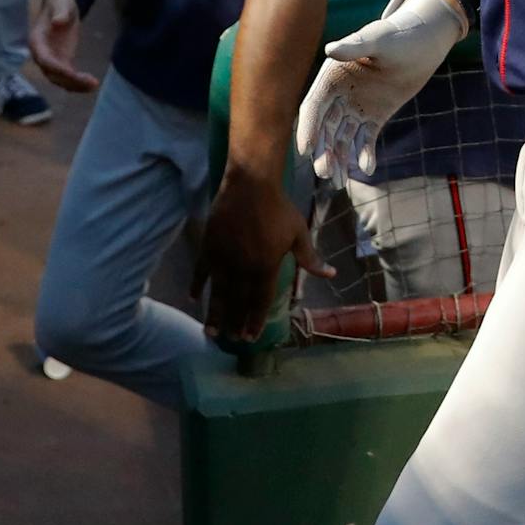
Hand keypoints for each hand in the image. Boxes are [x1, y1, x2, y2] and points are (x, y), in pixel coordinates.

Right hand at [29, 0, 99, 92]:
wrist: (61, 7)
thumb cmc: (60, 3)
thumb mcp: (62, 3)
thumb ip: (60, 12)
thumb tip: (57, 22)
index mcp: (37, 41)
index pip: (45, 60)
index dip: (57, 68)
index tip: (72, 73)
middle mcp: (41, 54)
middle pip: (52, 74)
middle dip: (70, 81)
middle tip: (90, 83)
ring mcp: (51, 60)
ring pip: (60, 80)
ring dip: (76, 86)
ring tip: (94, 85)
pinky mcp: (61, 62)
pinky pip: (68, 78)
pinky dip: (78, 83)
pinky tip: (92, 84)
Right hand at [194, 171, 330, 341]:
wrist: (250, 184)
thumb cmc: (278, 208)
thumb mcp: (299, 233)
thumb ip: (311, 259)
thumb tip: (331, 275)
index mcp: (266, 267)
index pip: (259, 301)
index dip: (254, 320)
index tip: (250, 337)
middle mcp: (243, 267)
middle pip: (238, 302)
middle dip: (235, 323)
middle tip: (232, 340)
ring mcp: (223, 258)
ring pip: (218, 292)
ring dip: (214, 313)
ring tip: (211, 331)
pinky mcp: (209, 246)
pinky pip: (201, 270)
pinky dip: (196, 284)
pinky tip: (193, 298)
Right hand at [295, 0, 466, 178]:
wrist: (425, 42)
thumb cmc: (400, 34)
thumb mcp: (379, 39)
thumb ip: (355, 46)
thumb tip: (331, 50)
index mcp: (332, 75)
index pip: (313, 106)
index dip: (308, 128)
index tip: (305, 150)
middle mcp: (339, 94)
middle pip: (324, 128)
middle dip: (323, 151)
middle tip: (325, 172)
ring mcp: (356, 107)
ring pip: (341, 138)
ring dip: (338, 159)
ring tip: (340, 182)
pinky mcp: (374, 116)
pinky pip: (365, 140)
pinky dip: (364, 154)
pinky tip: (367, 168)